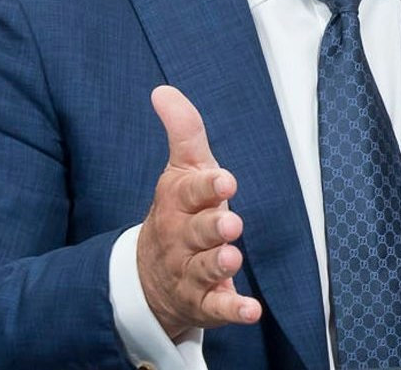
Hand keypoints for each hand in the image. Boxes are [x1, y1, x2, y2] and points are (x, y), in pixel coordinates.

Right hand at [138, 86, 262, 338]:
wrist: (149, 275)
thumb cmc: (182, 212)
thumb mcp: (182, 170)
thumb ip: (183, 131)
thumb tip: (163, 90)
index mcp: (180, 203)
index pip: (190, 192)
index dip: (207, 186)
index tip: (225, 181)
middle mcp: (182, 239)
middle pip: (197, 232)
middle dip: (212, 228)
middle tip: (231, 224)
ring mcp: (191, 271)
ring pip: (203, 269)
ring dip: (218, 265)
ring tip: (231, 259)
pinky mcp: (204, 302)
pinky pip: (217, 308)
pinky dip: (233, 311)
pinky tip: (251, 310)